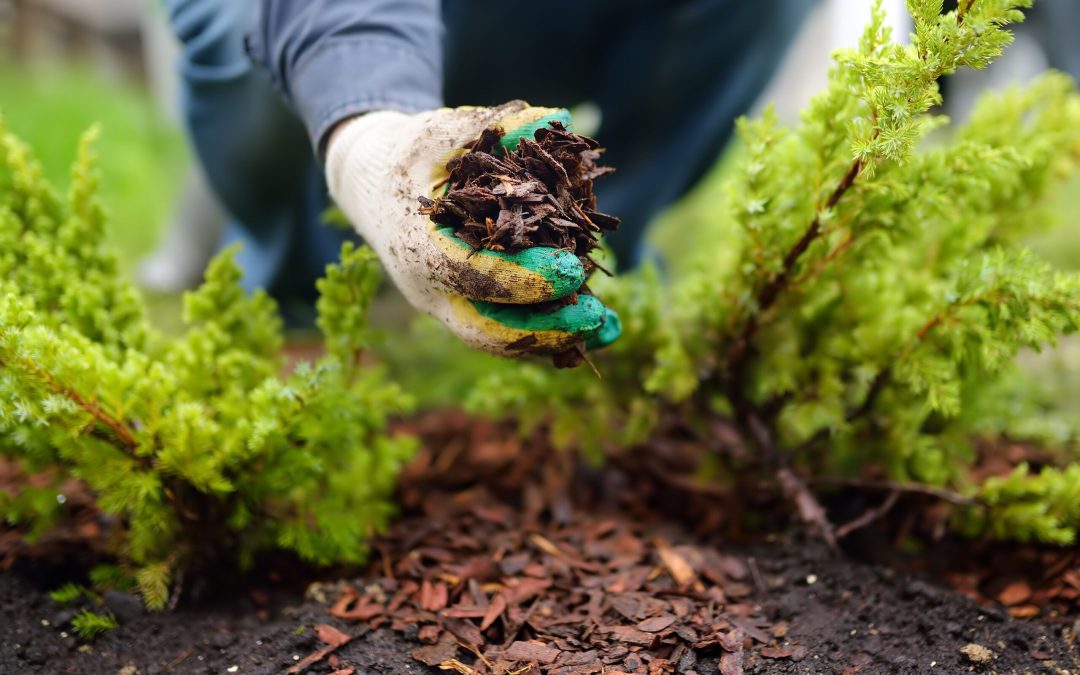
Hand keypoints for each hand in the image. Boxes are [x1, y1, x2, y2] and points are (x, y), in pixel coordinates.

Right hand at [325, 101, 620, 357]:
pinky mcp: (464, 309)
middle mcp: (428, 288)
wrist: (371, 185)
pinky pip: (507, 332)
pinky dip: (550, 335)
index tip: (574, 270)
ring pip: (500, 339)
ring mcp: (445, 305)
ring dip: (556, 340)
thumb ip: (495, 125)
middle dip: (544, 329)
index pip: (471, 274)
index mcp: (416, 245)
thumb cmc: (410, 153)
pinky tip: (596, 330)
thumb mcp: (442, 131)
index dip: (524, 278)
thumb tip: (556, 119)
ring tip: (609, 330)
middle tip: (596, 317)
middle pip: (486, 329)